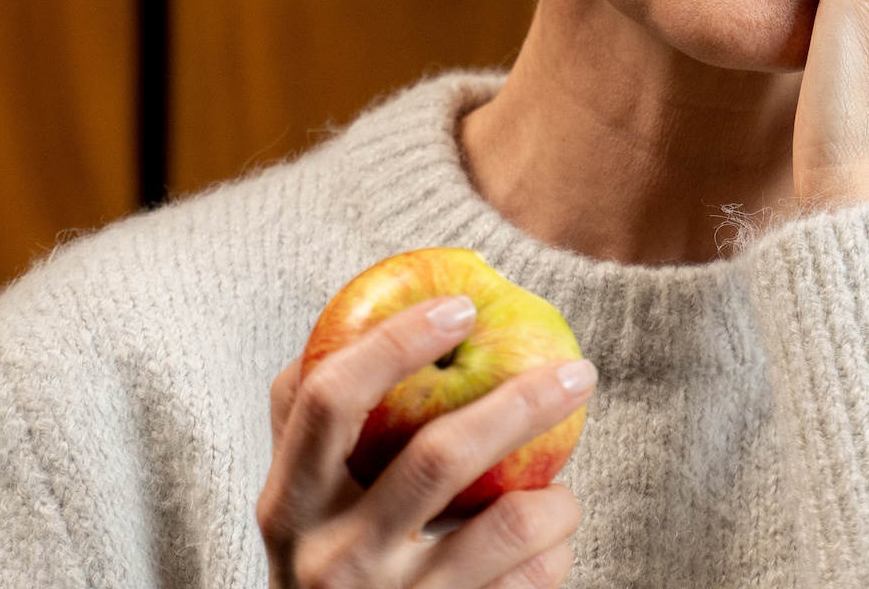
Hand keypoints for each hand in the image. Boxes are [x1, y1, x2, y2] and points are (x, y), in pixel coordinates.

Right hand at [257, 297, 596, 587]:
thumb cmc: (327, 566)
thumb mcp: (296, 506)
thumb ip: (312, 423)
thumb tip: (363, 310)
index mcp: (288, 506)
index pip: (329, 399)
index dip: (394, 341)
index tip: (463, 307)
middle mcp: (329, 558)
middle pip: (441, 456)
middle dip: (525, 401)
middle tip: (579, 372)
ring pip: (509, 523)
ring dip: (558, 498)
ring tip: (564, 494)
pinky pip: (531, 580)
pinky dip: (555, 555)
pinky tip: (551, 548)